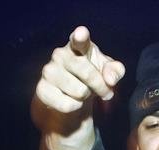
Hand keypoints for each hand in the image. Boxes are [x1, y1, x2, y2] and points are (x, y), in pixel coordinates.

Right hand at [32, 26, 125, 149]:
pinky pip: (68, 105)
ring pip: (79, 91)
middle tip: (105, 92)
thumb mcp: (108, 72)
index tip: (81, 33)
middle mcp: (60, 54)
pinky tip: (71, 100)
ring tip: (83, 93)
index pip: (79, 39)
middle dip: (101, 87)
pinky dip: (76, 107)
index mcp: (78, 45)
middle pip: (88, 73)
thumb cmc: (91, 77)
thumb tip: (110, 80)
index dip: (80, 36)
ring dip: (87, 97)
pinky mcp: (42, 89)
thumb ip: (115, 71)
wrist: (69, 96)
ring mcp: (49, 71)